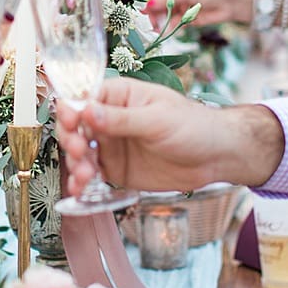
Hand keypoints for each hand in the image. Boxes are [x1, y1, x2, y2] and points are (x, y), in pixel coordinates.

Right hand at [55, 78, 282, 195]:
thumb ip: (122, 119)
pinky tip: (80, 190)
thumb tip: (86, 111)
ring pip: (81, 153)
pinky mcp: (116, 169)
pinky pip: (92, 175)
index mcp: (119, 96)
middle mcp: (110, 119)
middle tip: (80, 152)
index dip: (71, 109)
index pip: (84, 97)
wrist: (216, 157)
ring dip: (76, 164)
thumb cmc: (193, 126)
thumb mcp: (157, 120)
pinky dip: (82, 183)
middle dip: (71, 139)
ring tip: (85, 177)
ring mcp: (112, 145)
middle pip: (76, 126)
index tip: (71, 123)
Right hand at [146, 0, 253, 27]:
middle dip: (150, 6)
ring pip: (163, 9)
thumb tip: (144, 3)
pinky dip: (168, 25)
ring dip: (158, 18)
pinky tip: (162, 30)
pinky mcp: (188, 14)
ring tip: (154, 27)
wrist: (240, 1)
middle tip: (143, 16)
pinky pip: (173, 20)